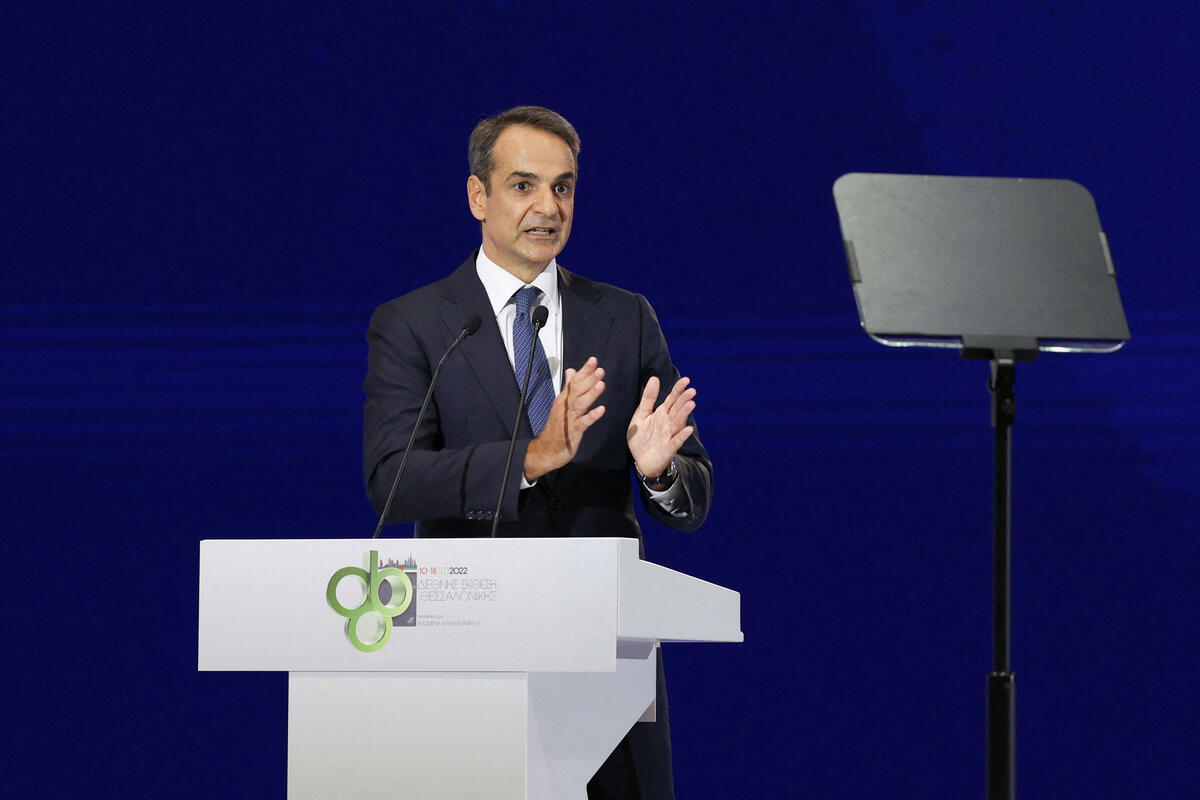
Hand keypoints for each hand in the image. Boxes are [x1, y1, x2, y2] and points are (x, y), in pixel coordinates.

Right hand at [523, 356, 606, 480]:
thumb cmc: (556, 428)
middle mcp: (565, 407)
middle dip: (588, 379)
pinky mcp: (573, 432)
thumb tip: (571, 371)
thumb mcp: (561, 404)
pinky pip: (583, 423)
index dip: (584, 371)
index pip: (574, 381)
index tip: (593, 360)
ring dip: (591, 394)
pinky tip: (601, 410)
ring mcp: (569, 419)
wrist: (546, 450)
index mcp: (564, 399)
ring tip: (601, 384)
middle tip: (599, 369)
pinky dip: (592, 416)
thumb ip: (568, 387)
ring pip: (580, 404)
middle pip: (577, 390)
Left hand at [627, 376, 695, 478]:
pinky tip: (688, 429)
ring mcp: (670, 435)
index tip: (686, 380)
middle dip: (684, 400)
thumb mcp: (641, 415)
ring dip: (685, 414)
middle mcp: (669, 422)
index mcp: (662, 413)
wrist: (641, 461)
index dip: (678, 390)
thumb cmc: (642, 437)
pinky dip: (682, 436)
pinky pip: (676, 441)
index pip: (672, 399)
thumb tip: (654, 378)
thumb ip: (648, 398)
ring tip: (691, 404)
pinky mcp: (669, 448)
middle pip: (678, 409)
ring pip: (679, 423)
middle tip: (691, 391)